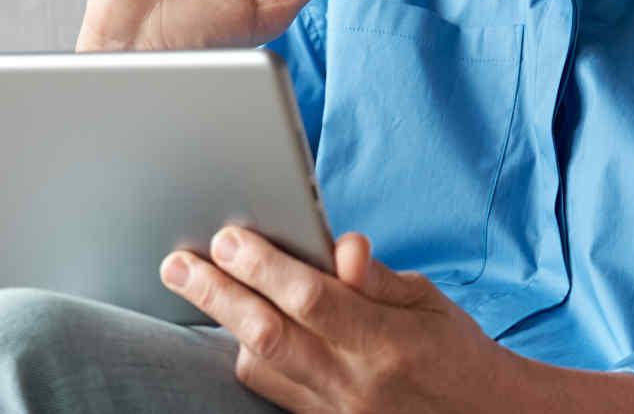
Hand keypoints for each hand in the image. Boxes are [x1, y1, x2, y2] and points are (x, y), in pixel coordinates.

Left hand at [159, 228, 536, 412]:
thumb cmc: (456, 351)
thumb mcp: (429, 302)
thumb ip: (377, 278)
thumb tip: (341, 246)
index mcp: (387, 342)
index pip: (311, 299)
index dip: (263, 266)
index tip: (227, 237)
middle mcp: (355, 383)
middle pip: (268, 336)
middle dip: (216, 296)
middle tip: (177, 264)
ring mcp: (337, 412)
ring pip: (261, 370)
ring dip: (227, 328)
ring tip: (202, 286)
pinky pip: (273, 395)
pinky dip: (251, 360)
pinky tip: (239, 332)